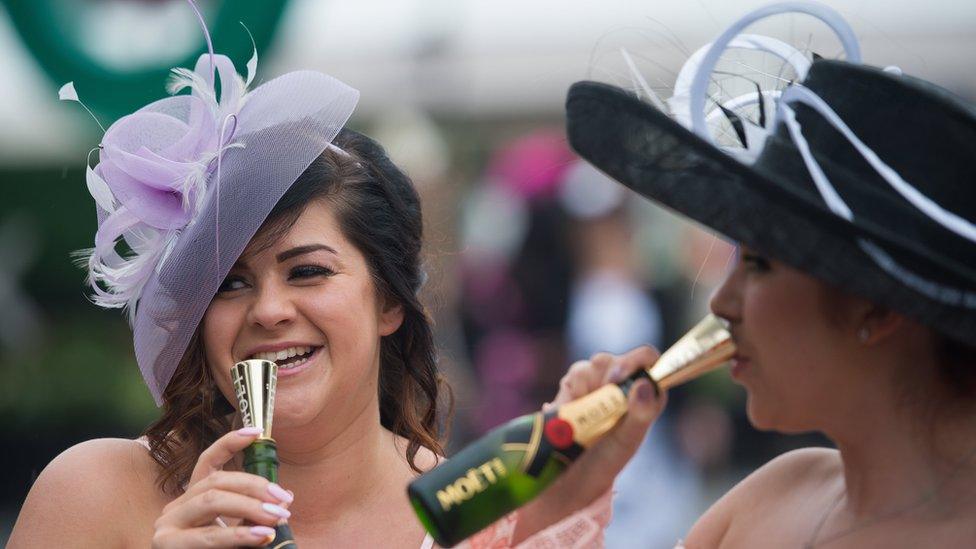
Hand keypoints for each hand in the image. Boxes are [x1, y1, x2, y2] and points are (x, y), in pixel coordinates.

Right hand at [151, 427, 294, 547]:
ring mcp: (167, 529)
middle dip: (254, 487)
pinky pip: (206, 538)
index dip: (230, 443)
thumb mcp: (234, 530)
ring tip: (277, 518)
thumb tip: (286, 497)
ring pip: (211, 502)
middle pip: (217, 482)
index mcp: (192, 498)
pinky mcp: (168, 548)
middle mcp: (175, 508)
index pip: (208, 461)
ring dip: (250, 508)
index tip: (257, 432)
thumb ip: (252, 512)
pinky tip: (260, 538)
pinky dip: (237, 536)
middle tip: (283, 501)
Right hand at [513, 347, 666, 541]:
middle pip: (619, 358)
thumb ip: (641, 413)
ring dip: (590, 383)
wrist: (570, 475)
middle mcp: (622, 384)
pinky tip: (570, 409)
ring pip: (595, 363)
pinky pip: (574, 374)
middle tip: (604, 392)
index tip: (623, 378)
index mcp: (644, 393)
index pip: (649, 359)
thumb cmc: (607, 459)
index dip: (638, 360)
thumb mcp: (629, 440)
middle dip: (611, 372)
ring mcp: (597, 384)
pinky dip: (572, 390)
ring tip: (586, 409)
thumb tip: (644, 384)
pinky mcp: (575, 387)